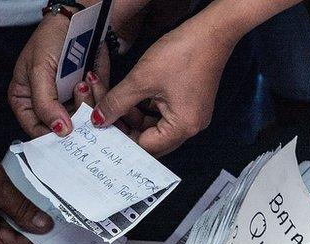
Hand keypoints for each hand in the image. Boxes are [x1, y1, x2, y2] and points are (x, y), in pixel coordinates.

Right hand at [9, 10, 110, 137]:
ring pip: (84, 119)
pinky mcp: (88, 95)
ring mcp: (69, 101)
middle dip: (76, 113)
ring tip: (86, 78)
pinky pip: (98, 104)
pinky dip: (99, 90)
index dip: (51, 135)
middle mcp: (47, 104)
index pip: (35, 130)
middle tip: (80, 90)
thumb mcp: (40, 71)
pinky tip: (93, 73)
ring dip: (89, 99)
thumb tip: (58, 131)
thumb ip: (45, 103)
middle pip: (63, 128)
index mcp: (25, 100)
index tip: (67, 131)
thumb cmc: (51, 39)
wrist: (78, 19)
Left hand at [91, 15, 236, 155]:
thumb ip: (117, 102)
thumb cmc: (182, 53)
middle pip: (149, 139)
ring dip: (132, 114)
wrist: (211, 31)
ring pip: (153, 125)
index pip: (145, 146)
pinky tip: (130, 94)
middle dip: (125, 126)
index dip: (121, 137)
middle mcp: (190, 127)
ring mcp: (191, 116)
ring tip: (114, 98)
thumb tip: (98, 119)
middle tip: (104, 113)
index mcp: (182, 127)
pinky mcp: (189, 103)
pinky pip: (162, 114)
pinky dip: (144, 106)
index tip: (102, 126)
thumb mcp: (141, 79)